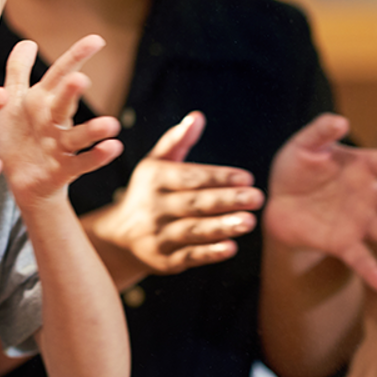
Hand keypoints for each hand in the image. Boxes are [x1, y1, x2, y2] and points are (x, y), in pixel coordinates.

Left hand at [0, 35, 121, 207]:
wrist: (21, 180)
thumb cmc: (20, 136)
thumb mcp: (14, 102)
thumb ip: (19, 72)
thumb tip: (28, 42)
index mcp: (42, 101)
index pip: (60, 74)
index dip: (76, 57)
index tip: (97, 40)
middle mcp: (54, 121)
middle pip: (64, 103)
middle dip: (71, 92)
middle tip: (80, 79)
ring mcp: (60, 146)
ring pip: (78, 136)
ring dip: (94, 130)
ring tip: (111, 125)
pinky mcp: (61, 169)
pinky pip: (81, 163)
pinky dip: (96, 157)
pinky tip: (113, 148)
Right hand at [85, 112, 262, 281]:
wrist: (120, 235)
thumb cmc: (148, 191)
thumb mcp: (155, 163)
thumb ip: (178, 140)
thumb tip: (198, 117)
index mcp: (155, 179)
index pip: (190, 177)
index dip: (218, 177)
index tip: (246, 178)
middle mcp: (154, 206)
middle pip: (194, 203)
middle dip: (226, 200)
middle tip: (257, 197)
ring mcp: (159, 234)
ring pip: (193, 230)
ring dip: (222, 227)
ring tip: (249, 221)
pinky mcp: (165, 260)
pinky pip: (189, 256)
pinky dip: (209, 253)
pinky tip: (230, 247)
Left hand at [265, 114, 376, 292]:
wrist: (276, 201)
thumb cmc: (296, 168)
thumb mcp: (305, 146)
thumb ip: (321, 132)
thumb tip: (341, 121)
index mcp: (365, 168)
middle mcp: (370, 196)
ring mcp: (360, 221)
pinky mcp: (343, 242)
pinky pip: (362, 259)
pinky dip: (375, 273)